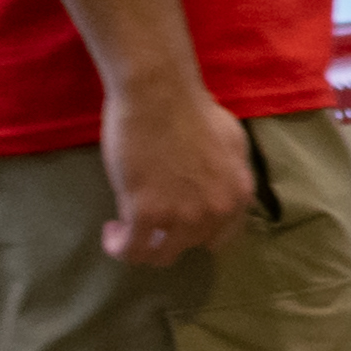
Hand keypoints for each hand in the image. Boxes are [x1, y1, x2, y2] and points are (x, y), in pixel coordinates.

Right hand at [97, 83, 263, 262]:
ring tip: (127, 229)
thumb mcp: (231, 142)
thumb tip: (218, 185)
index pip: (221, 237)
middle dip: (168, 236)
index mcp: (239, 194)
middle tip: (149, 221)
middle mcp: (215, 212)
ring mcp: (181, 216)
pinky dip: (119, 246)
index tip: (179, 225)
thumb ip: (230, 172)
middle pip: (188, 246)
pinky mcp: (145, 213)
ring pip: (158, 255)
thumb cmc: (193, 108)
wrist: (159, 94)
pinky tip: (112, 231)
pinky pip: (131, 249)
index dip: (198, 234)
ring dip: (141, 246)